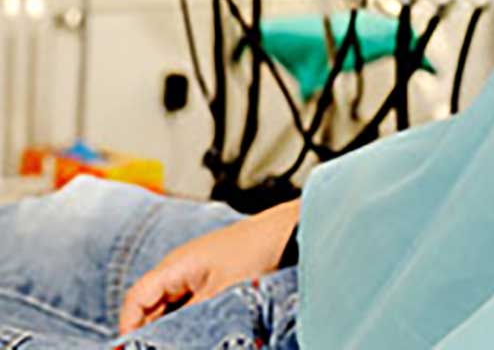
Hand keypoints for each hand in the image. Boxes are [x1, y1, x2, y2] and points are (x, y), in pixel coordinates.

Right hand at [119, 198, 300, 334]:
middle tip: (157, 349)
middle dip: (147, 333)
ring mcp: (193, 275)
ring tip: (176, 344)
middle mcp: (178, 269)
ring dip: (169, 329)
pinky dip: (186, 322)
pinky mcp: (209, 280)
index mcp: (173, 266)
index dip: (128, 327)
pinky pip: (187, 306)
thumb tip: (168, 340)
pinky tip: (194, 336)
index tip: (129, 349)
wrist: (287, 232)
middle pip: (148, 308)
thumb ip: (190, 318)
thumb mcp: (221, 292)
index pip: (135, 300)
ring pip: (168, 309)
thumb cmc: (256, 251)